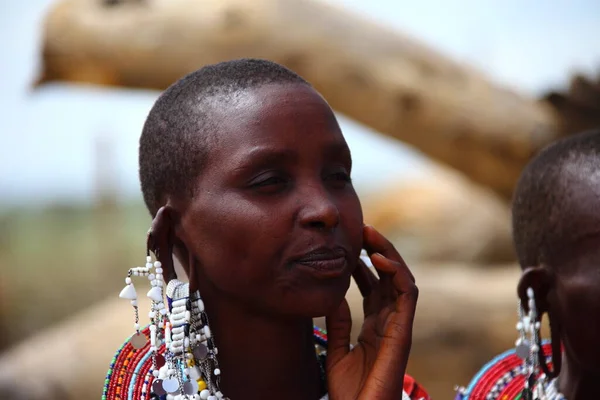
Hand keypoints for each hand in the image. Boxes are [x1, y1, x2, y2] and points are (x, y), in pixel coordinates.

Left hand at [325, 225, 417, 399]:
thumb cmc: (349, 392)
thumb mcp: (337, 350)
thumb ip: (339, 323)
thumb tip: (334, 294)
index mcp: (375, 326)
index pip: (374, 287)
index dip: (363, 264)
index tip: (349, 245)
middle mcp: (389, 323)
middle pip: (389, 278)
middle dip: (377, 251)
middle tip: (362, 230)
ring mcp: (398, 326)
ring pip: (401, 280)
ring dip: (388, 255)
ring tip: (370, 235)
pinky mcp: (403, 333)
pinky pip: (407, 295)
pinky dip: (396, 273)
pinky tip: (378, 258)